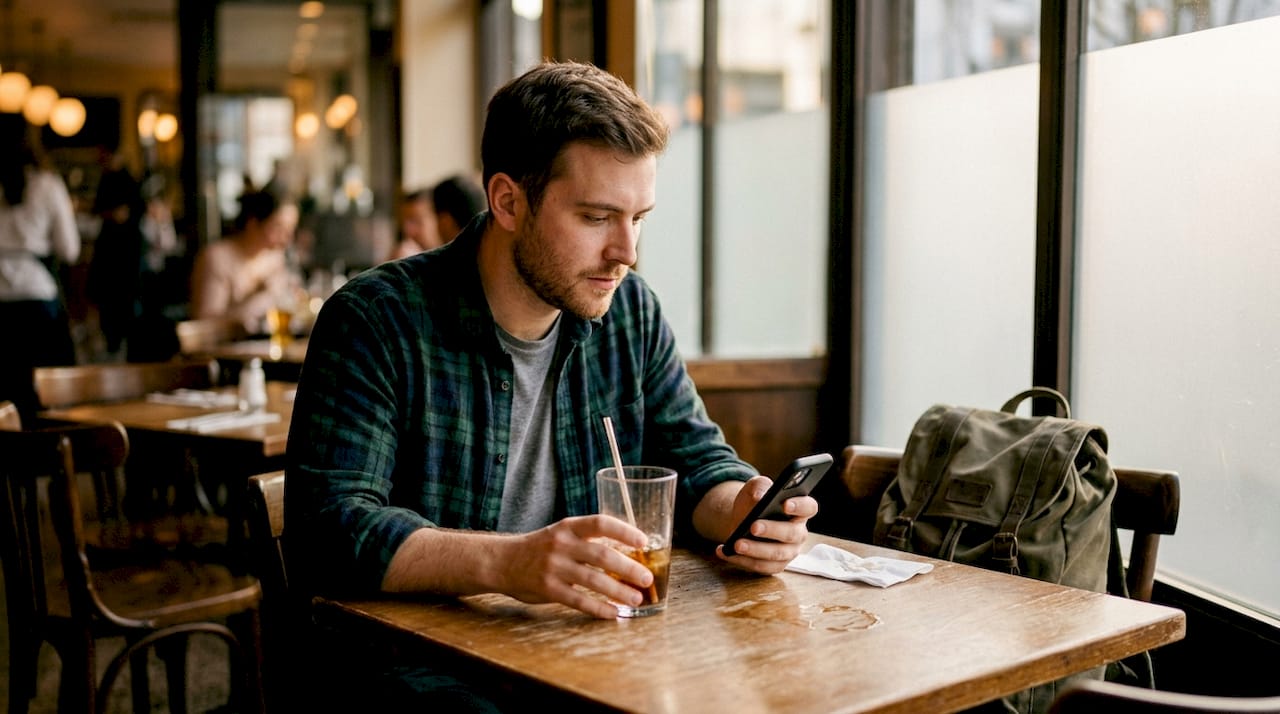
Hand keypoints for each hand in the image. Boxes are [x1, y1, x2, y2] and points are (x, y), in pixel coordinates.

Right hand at [498, 515, 654, 618]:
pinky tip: (614, 613)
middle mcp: (561, 544)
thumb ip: (586, 540)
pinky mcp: (548, 589)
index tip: (643, 541)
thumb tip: (627, 553)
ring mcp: (554, 568)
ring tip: (636, 598)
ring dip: (618, 591)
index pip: (600, 523)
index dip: (624, 531)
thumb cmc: (540, 548)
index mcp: (568, 527)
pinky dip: (599, 608)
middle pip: (602, 555)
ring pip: (593, 580)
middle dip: (628, 568)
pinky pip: (579, 601)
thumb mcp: (560, 534)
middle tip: (647, 578)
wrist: (502, 561)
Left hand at [716, 475, 817, 573]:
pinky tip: (726, 552)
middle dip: (772, 530)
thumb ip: (759, 486)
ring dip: (755, 550)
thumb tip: (759, 496)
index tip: (785, 504)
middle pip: (792, 534)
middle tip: (753, 526)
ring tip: (736, 544)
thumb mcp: (755, 487)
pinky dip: (742, 560)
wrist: (741, 519)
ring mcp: (789, 551)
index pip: (809, 507)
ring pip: (776, 554)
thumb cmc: (754, 502)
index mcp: (800, 510)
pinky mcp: (775, 565)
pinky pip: (761, 566)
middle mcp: (798, 533)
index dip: (800, 506)